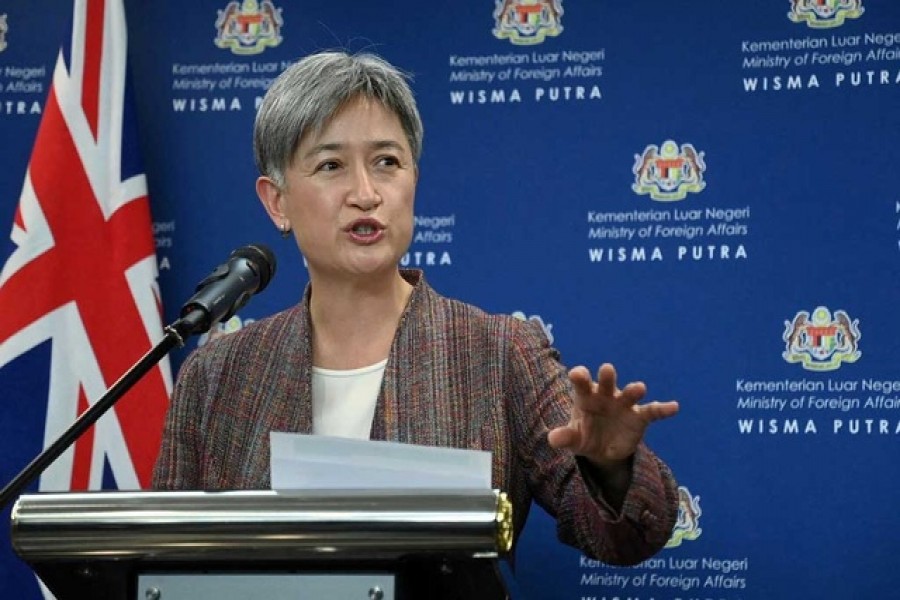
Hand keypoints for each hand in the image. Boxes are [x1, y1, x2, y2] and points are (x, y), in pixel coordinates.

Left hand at [548, 363, 678, 468]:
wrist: (602, 451)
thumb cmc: (584, 436)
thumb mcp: (573, 439)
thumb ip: (564, 437)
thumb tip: (552, 439)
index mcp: (586, 395)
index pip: (582, 382)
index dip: (580, 376)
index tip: (578, 374)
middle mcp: (605, 395)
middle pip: (606, 382)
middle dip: (608, 376)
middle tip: (608, 369)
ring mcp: (623, 404)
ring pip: (630, 393)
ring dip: (634, 390)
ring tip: (639, 388)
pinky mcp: (639, 417)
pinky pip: (652, 411)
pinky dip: (663, 408)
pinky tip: (674, 407)